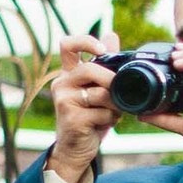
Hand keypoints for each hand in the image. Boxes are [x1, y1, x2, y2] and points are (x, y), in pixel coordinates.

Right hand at [44, 34, 121, 182]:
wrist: (75, 148)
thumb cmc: (89, 116)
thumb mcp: (98, 88)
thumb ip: (105, 63)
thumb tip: (111, 34)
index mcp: (68, 73)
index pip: (67, 45)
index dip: (85, 41)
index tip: (102, 49)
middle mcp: (61, 84)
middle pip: (88, 69)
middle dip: (111, 80)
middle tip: (121, 90)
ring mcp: (63, 101)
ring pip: (99, 93)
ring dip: (115, 103)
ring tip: (115, 111)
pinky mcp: (70, 118)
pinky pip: (101, 112)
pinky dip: (111, 118)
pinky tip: (106, 122)